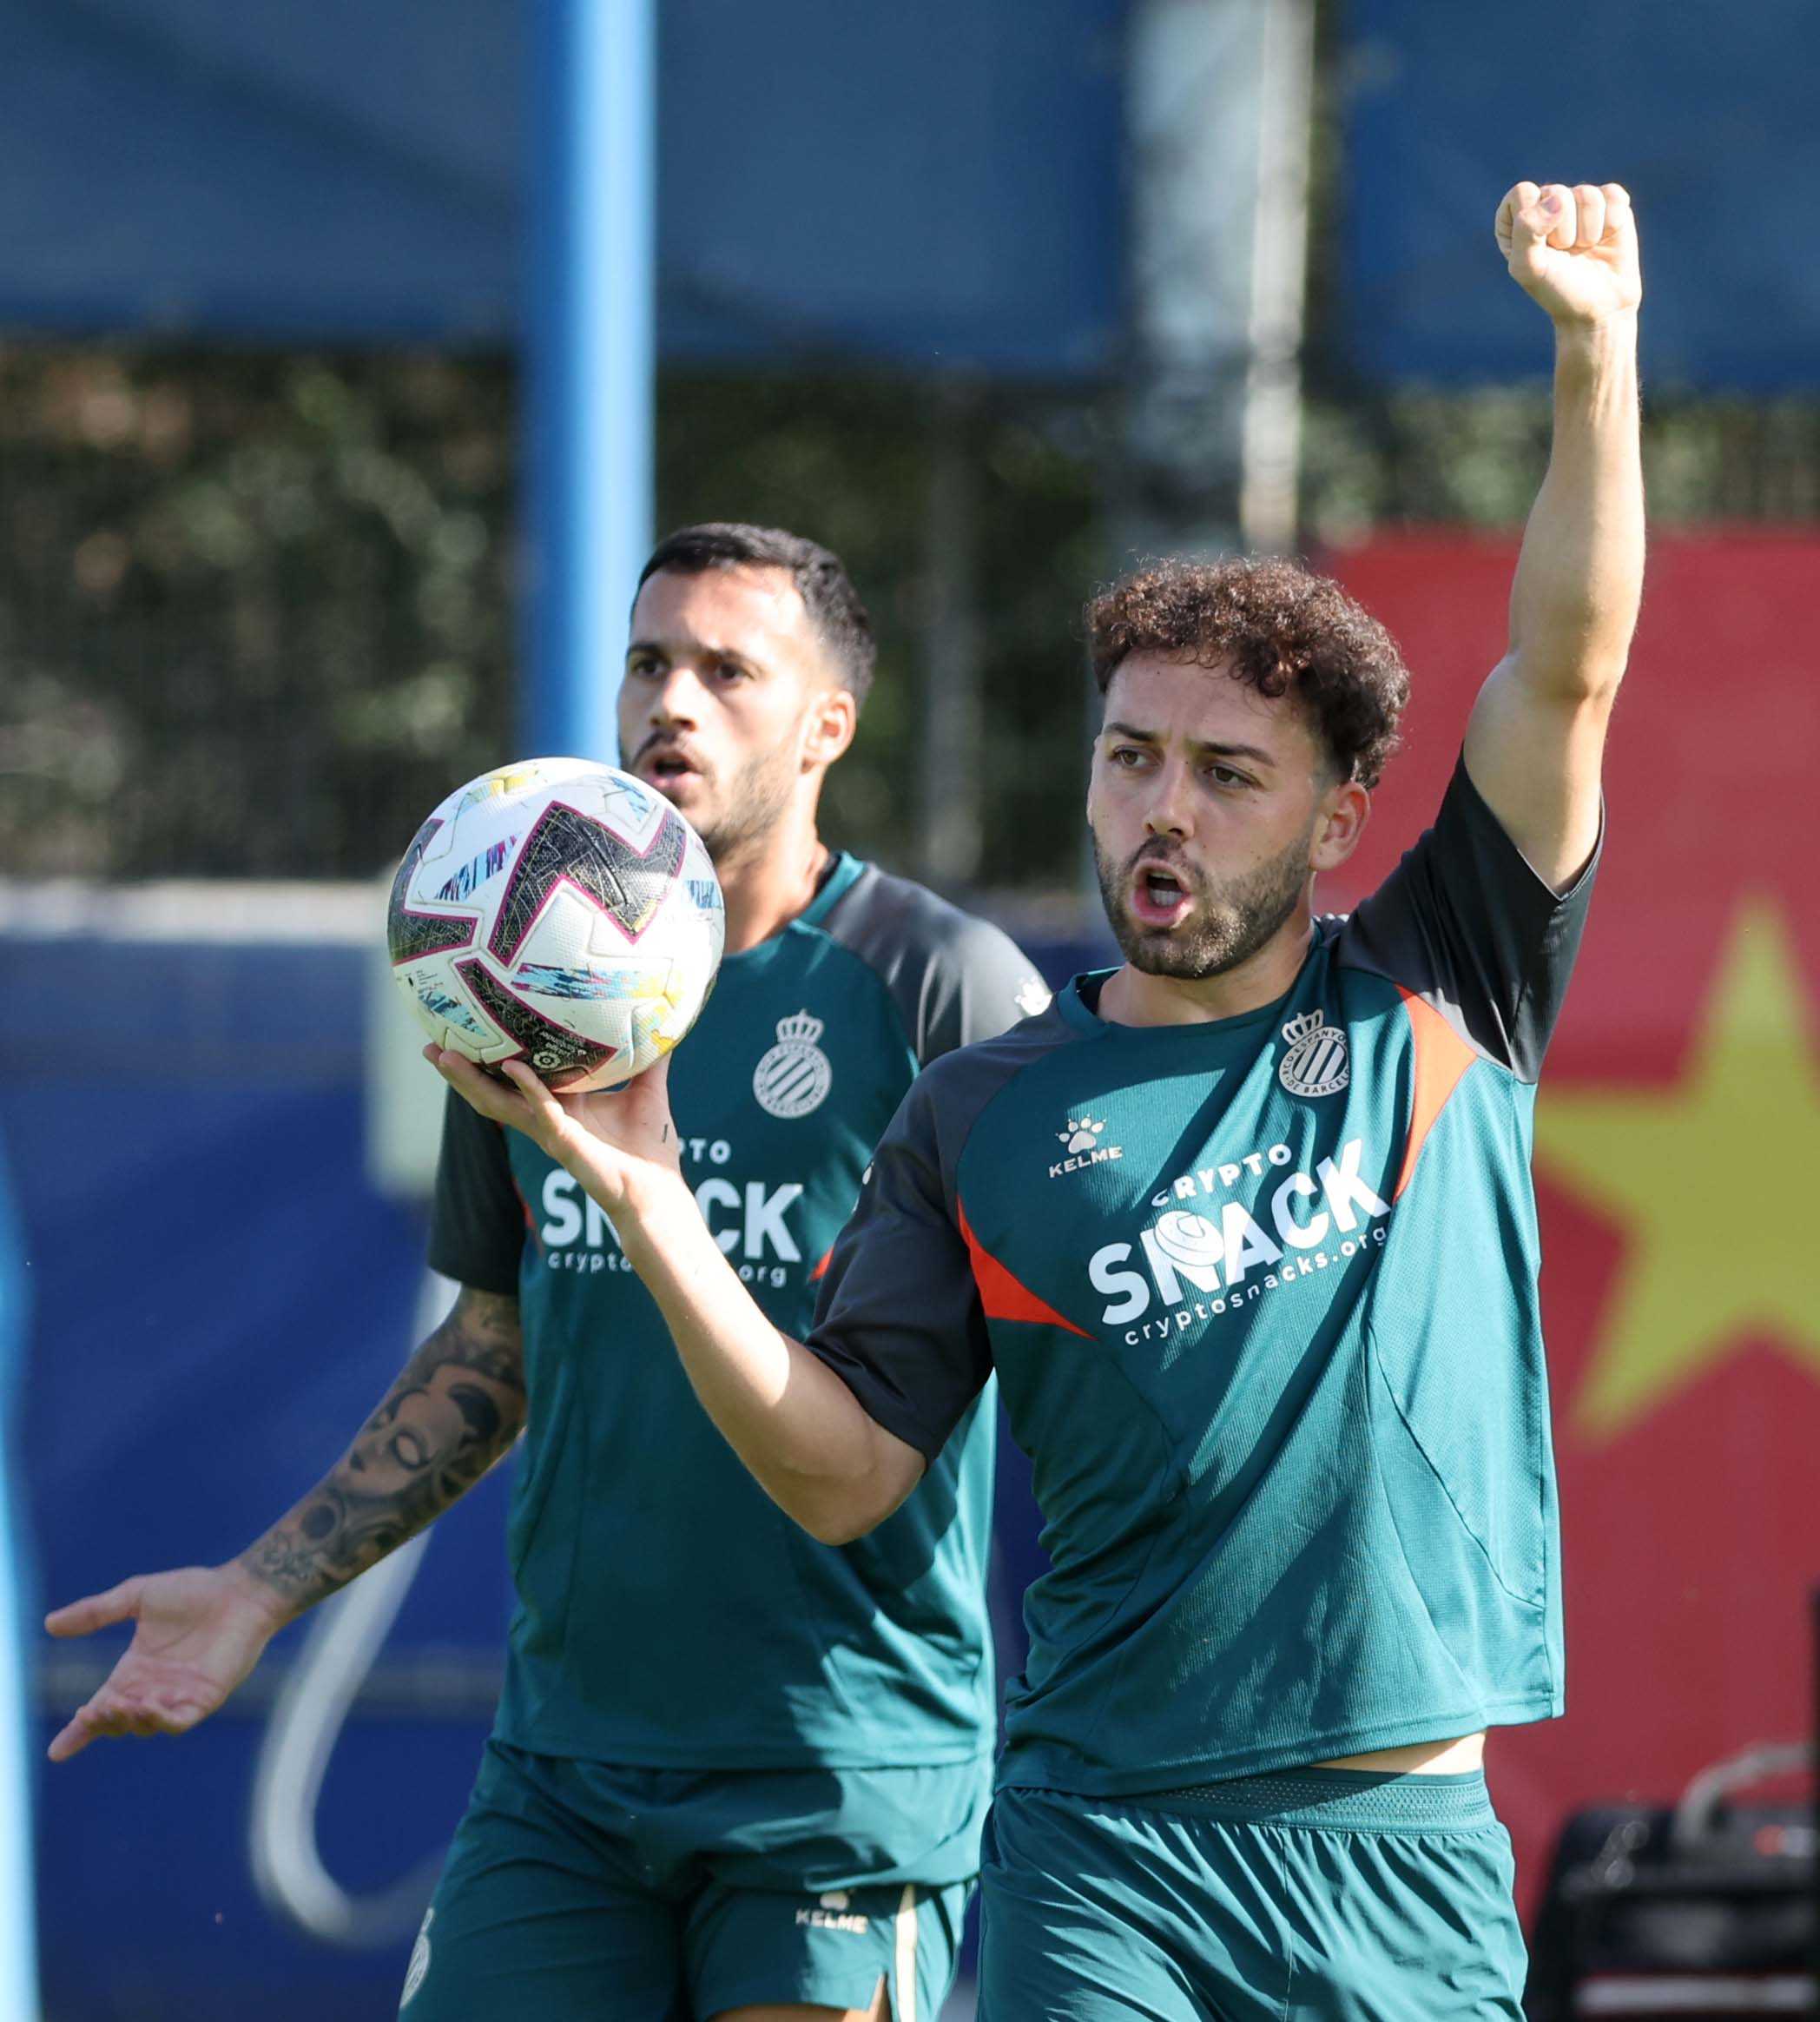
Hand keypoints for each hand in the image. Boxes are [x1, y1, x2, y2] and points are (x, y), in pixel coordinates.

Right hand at [44, 1562, 288, 1761]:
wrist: (241, 1590)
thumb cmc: (194, 1591)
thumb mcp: (135, 1597)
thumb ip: (95, 1612)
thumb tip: (49, 1624)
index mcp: (135, 1671)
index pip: (102, 1708)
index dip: (79, 1732)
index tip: (57, 1751)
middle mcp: (154, 1689)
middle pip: (118, 1721)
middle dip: (101, 1722)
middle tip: (91, 1710)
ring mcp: (179, 1696)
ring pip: (144, 1725)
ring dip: (127, 1720)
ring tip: (117, 1704)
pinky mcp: (205, 1699)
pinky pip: (178, 1722)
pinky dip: (160, 1720)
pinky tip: (147, 1706)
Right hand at [428, 1047, 685, 1221]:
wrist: (658, 1189)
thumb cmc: (650, 1147)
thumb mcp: (648, 1091)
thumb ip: (650, 1060)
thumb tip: (663, 1021)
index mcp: (561, 1104)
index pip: (514, 1078)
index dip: (490, 1059)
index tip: (467, 1032)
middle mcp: (547, 1117)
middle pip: (491, 1091)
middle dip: (460, 1072)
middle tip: (431, 1045)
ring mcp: (550, 1131)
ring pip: (499, 1104)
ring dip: (471, 1080)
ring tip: (445, 1056)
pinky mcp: (564, 1143)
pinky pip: (541, 1110)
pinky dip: (527, 1087)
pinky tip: (513, 1066)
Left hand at [1496, 181, 1639, 326]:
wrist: (1599, 307)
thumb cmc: (1557, 290)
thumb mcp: (1529, 269)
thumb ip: (1526, 231)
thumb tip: (1556, 199)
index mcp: (1516, 218)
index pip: (1523, 193)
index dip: (1535, 222)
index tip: (1541, 249)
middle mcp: (1547, 204)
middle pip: (1556, 193)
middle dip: (1563, 232)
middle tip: (1565, 254)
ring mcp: (1579, 202)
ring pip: (1586, 194)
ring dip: (1588, 231)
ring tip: (1584, 249)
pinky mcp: (1610, 203)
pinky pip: (1613, 195)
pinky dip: (1611, 223)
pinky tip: (1605, 239)